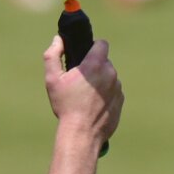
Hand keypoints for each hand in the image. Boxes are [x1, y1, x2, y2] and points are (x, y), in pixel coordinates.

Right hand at [43, 36, 124, 154]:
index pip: (102, 44)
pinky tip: (94, 105)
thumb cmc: (66, 106)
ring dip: (101, 81)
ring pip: (110, 77)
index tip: (85, 55)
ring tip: (86, 96)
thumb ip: (53, 54)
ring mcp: (117, 88)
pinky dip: (106, 95)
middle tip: (81, 80)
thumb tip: (59, 40)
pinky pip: (114, 91)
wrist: (82, 134)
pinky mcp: (121, 101)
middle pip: (105, 61)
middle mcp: (111, 74)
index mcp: (96, 64)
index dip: (93, 46)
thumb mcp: (52, 79)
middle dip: (95, 66)